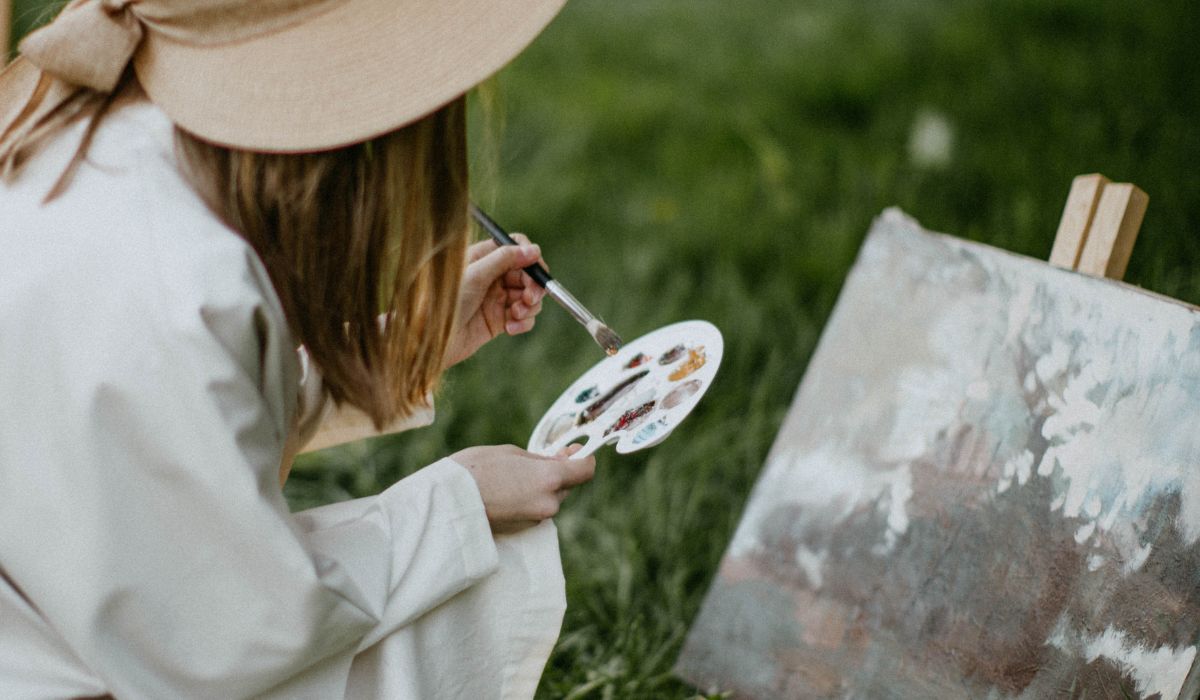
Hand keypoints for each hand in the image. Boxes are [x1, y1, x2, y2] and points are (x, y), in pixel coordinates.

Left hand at [443, 235, 546, 368]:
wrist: (431, 340)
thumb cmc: (445, 303)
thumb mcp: (475, 275)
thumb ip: (505, 259)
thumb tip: (534, 250)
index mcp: (483, 258)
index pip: (516, 248)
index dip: (530, 257)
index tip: (536, 268)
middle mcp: (492, 276)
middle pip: (527, 273)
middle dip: (533, 286)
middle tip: (530, 299)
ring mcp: (496, 299)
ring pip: (529, 296)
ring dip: (530, 306)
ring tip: (516, 315)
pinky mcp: (499, 321)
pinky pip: (523, 318)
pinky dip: (523, 322)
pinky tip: (511, 329)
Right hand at [451, 444, 594, 533]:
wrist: (449, 503)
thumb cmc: (476, 470)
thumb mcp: (511, 453)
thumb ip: (540, 459)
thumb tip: (558, 460)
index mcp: (550, 478)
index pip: (585, 470)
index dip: (583, 458)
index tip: (574, 451)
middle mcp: (550, 502)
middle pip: (566, 485)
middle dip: (556, 473)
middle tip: (534, 460)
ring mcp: (537, 518)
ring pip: (550, 499)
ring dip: (541, 488)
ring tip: (512, 476)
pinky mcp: (524, 529)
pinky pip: (535, 510)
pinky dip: (529, 500)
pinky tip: (507, 491)